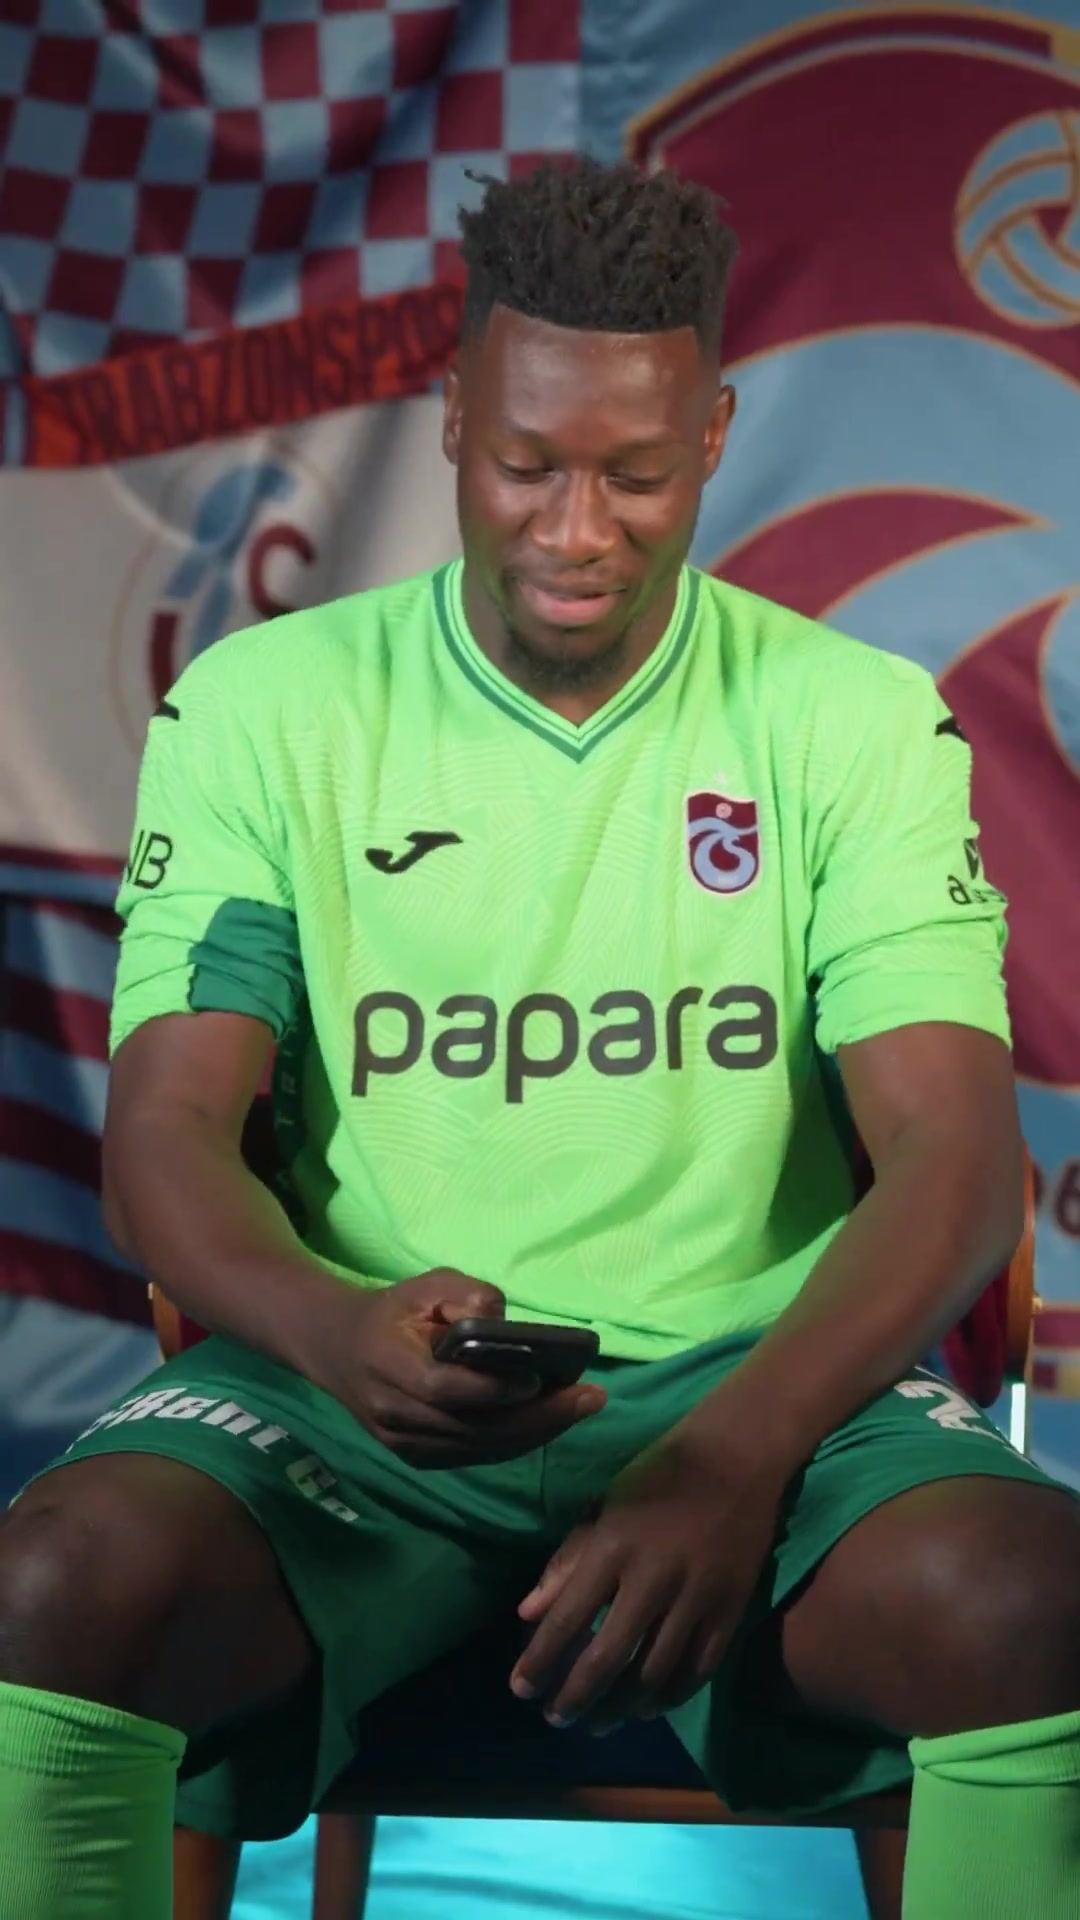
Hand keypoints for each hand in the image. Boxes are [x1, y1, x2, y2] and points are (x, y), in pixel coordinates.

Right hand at [311, 1271, 605, 1468]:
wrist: (338, 1350)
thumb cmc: (393, 1311)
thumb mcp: (425, 1285)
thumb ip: (464, 1295)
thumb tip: (503, 1320)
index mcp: (388, 1366)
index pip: (445, 1389)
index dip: (492, 1390)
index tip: (539, 1379)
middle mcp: (393, 1415)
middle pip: (473, 1429)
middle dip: (537, 1418)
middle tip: (590, 1398)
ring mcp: (404, 1444)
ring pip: (479, 1449)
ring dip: (535, 1433)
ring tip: (582, 1407)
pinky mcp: (417, 1458)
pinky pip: (474, 1455)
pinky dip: (515, 1441)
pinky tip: (551, 1421)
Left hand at [509, 1426, 783, 1729]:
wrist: (739, 1458)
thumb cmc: (660, 1475)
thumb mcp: (604, 1506)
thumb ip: (567, 1561)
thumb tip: (526, 1615)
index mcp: (614, 1546)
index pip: (567, 1619)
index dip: (540, 1662)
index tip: (520, 1690)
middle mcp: (653, 1578)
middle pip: (607, 1658)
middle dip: (574, 1697)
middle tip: (556, 1718)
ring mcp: (697, 1598)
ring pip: (652, 1675)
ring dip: (619, 1708)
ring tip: (597, 1722)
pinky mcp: (731, 1610)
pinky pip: (696, 1671)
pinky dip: (667, 1697)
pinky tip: (645, 1708)